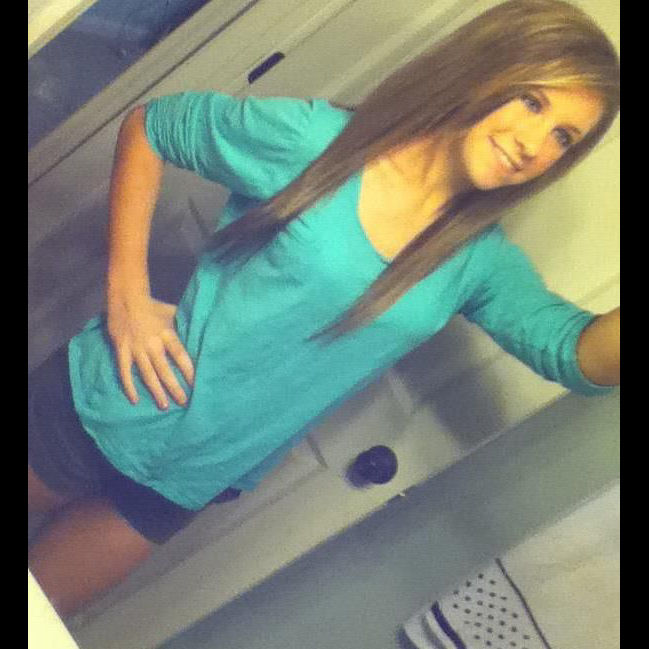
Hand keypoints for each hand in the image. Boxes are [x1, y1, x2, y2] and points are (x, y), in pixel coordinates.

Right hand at [107, 294, 194, 408]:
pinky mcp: (121, 351)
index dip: (188, 370)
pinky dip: (129, 387)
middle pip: (165, 370)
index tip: (196, 384)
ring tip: (165, 406)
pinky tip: (135, 400)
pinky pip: (125, 372)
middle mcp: (152, 344)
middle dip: (175, 387)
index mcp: (167, 334)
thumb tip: (200, 332)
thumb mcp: (172, 313)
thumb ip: (183, 325)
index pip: (180, 355)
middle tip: (183, 402)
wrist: (126, 298)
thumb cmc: (153, 307)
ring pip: (147, 375)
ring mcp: (136, 349)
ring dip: (156, 391)